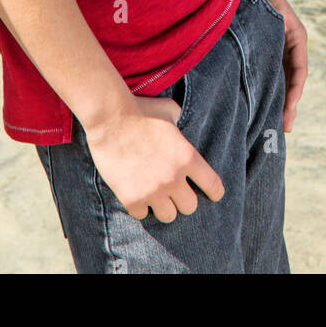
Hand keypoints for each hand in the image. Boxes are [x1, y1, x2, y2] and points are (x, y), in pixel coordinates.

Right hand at [83, 93, 224, 222]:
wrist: (110, 118)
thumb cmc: (141, 110)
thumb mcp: (169, 110)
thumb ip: (180, 120)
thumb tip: (181, 122)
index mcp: (187, 157)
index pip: (213, 185)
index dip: (215, 191)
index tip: (214, 194)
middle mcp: (173, 178)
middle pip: (190, 206)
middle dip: (184, 199)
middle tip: (175, 191)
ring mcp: (152, 191)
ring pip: (169, 216)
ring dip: (164, 206)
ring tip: (157, 196)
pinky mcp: (131, 199)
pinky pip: (142, 214)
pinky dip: (140, 207)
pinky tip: (137, 195)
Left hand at [262, 0, 307, 133]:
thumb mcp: (269, 8)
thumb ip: (270, 28)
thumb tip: (266, 53)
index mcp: (297, 36)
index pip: (299, 70)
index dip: (295, 92)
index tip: (289, 110)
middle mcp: (292, 45)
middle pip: (293, 79)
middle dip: (289, 104)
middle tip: (285, 127)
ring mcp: (282, 48)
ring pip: (284, 79)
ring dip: (282, 100)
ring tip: (279, 125)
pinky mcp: (270, 51)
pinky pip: (274, 74)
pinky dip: (273, 90)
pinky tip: (266, 106)